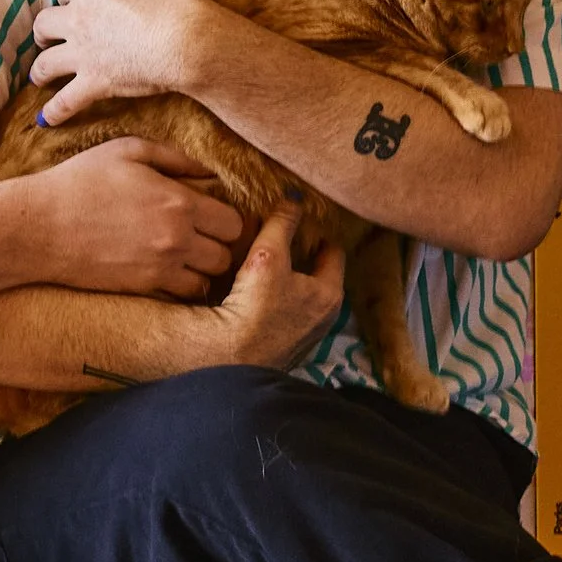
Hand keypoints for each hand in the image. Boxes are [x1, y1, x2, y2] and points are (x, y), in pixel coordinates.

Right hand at [19, 136, 246, 298]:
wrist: (38, 226)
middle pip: (226, 256)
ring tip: (185, 258)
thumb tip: (207, 171)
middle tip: (200, 237)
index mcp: (179, 202)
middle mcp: (176, 240)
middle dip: (217, 246)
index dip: (226, 219)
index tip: (210, 216)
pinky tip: (164, 271)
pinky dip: (178, 287)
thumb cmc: (80, 181)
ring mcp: (159, 269)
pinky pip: (179, 297)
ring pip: (207, 282)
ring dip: (200, 270)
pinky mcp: (140, 289)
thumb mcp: (128, 151)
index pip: (234, 224)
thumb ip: (175, 157)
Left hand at [28, 0, 215, 124]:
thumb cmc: (175, 8)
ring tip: (38, 76)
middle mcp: (79, 18)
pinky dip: (53, 112)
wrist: (184, 38)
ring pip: (44, 62)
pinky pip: (64, 101)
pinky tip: (45, 120)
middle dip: (44, 33)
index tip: (72, 7)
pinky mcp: (93, 81)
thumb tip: (128, 1)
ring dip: (38, 70)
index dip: (68, 0)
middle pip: (44, 23)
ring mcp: (82, 52)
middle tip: (47, 41)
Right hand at [205, 206, 341, 367]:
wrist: (229, 363)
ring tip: (260, 259)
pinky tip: (247, 290)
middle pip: (314, 274)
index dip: (317, 233)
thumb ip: (281, 225)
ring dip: (281, 279)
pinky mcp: (276, 346)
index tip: (301, 219)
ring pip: (295, 295)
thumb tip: (293, 198)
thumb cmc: (257, 310)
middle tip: (279, 235)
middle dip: (299, 256)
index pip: (333, 252)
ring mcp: (300, 335)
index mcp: (330, 295)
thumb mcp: (268, 257)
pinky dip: (268, 299)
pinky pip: (277, 313)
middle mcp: (321, 318)